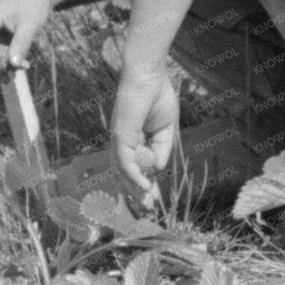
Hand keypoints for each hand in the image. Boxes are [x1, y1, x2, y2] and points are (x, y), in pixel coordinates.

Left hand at [110, 56, 178, 204]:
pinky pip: (125, 160)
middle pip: (123, 173)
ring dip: (134, 188)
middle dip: (135, 192)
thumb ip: (161, 149)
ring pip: (122, 170)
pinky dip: (134, 175)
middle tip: (147, 209)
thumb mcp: (165, 129)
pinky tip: (145, 186)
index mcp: (132, 139)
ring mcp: (119, 138)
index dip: (142, 184)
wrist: (150, 75)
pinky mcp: (120, 134)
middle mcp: (121, 141)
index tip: (152, 200)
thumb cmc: (157, 96)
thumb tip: (157, 169)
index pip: (133, 168)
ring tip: (146, 202)